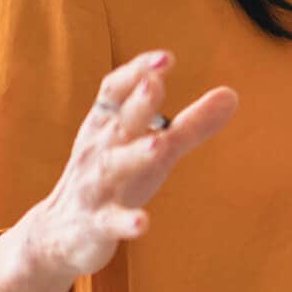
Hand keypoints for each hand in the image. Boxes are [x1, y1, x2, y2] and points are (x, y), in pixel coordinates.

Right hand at [25, 50, 238, 280]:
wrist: (59, 234)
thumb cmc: (113, 178)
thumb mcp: (151, 147)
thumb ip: (191, 123)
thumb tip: (232, 94)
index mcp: (107, 127)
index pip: (114, 91)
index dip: (136, 72)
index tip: (166, 58)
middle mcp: (100, 151)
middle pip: (119, 123)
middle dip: (137, 103)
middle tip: (155, 81)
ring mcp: (96, 188)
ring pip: (114, 168)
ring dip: (134, 154)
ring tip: (157, 143)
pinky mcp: (96, 224)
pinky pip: (111, 223)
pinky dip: (125, 222)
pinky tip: (143, 223)